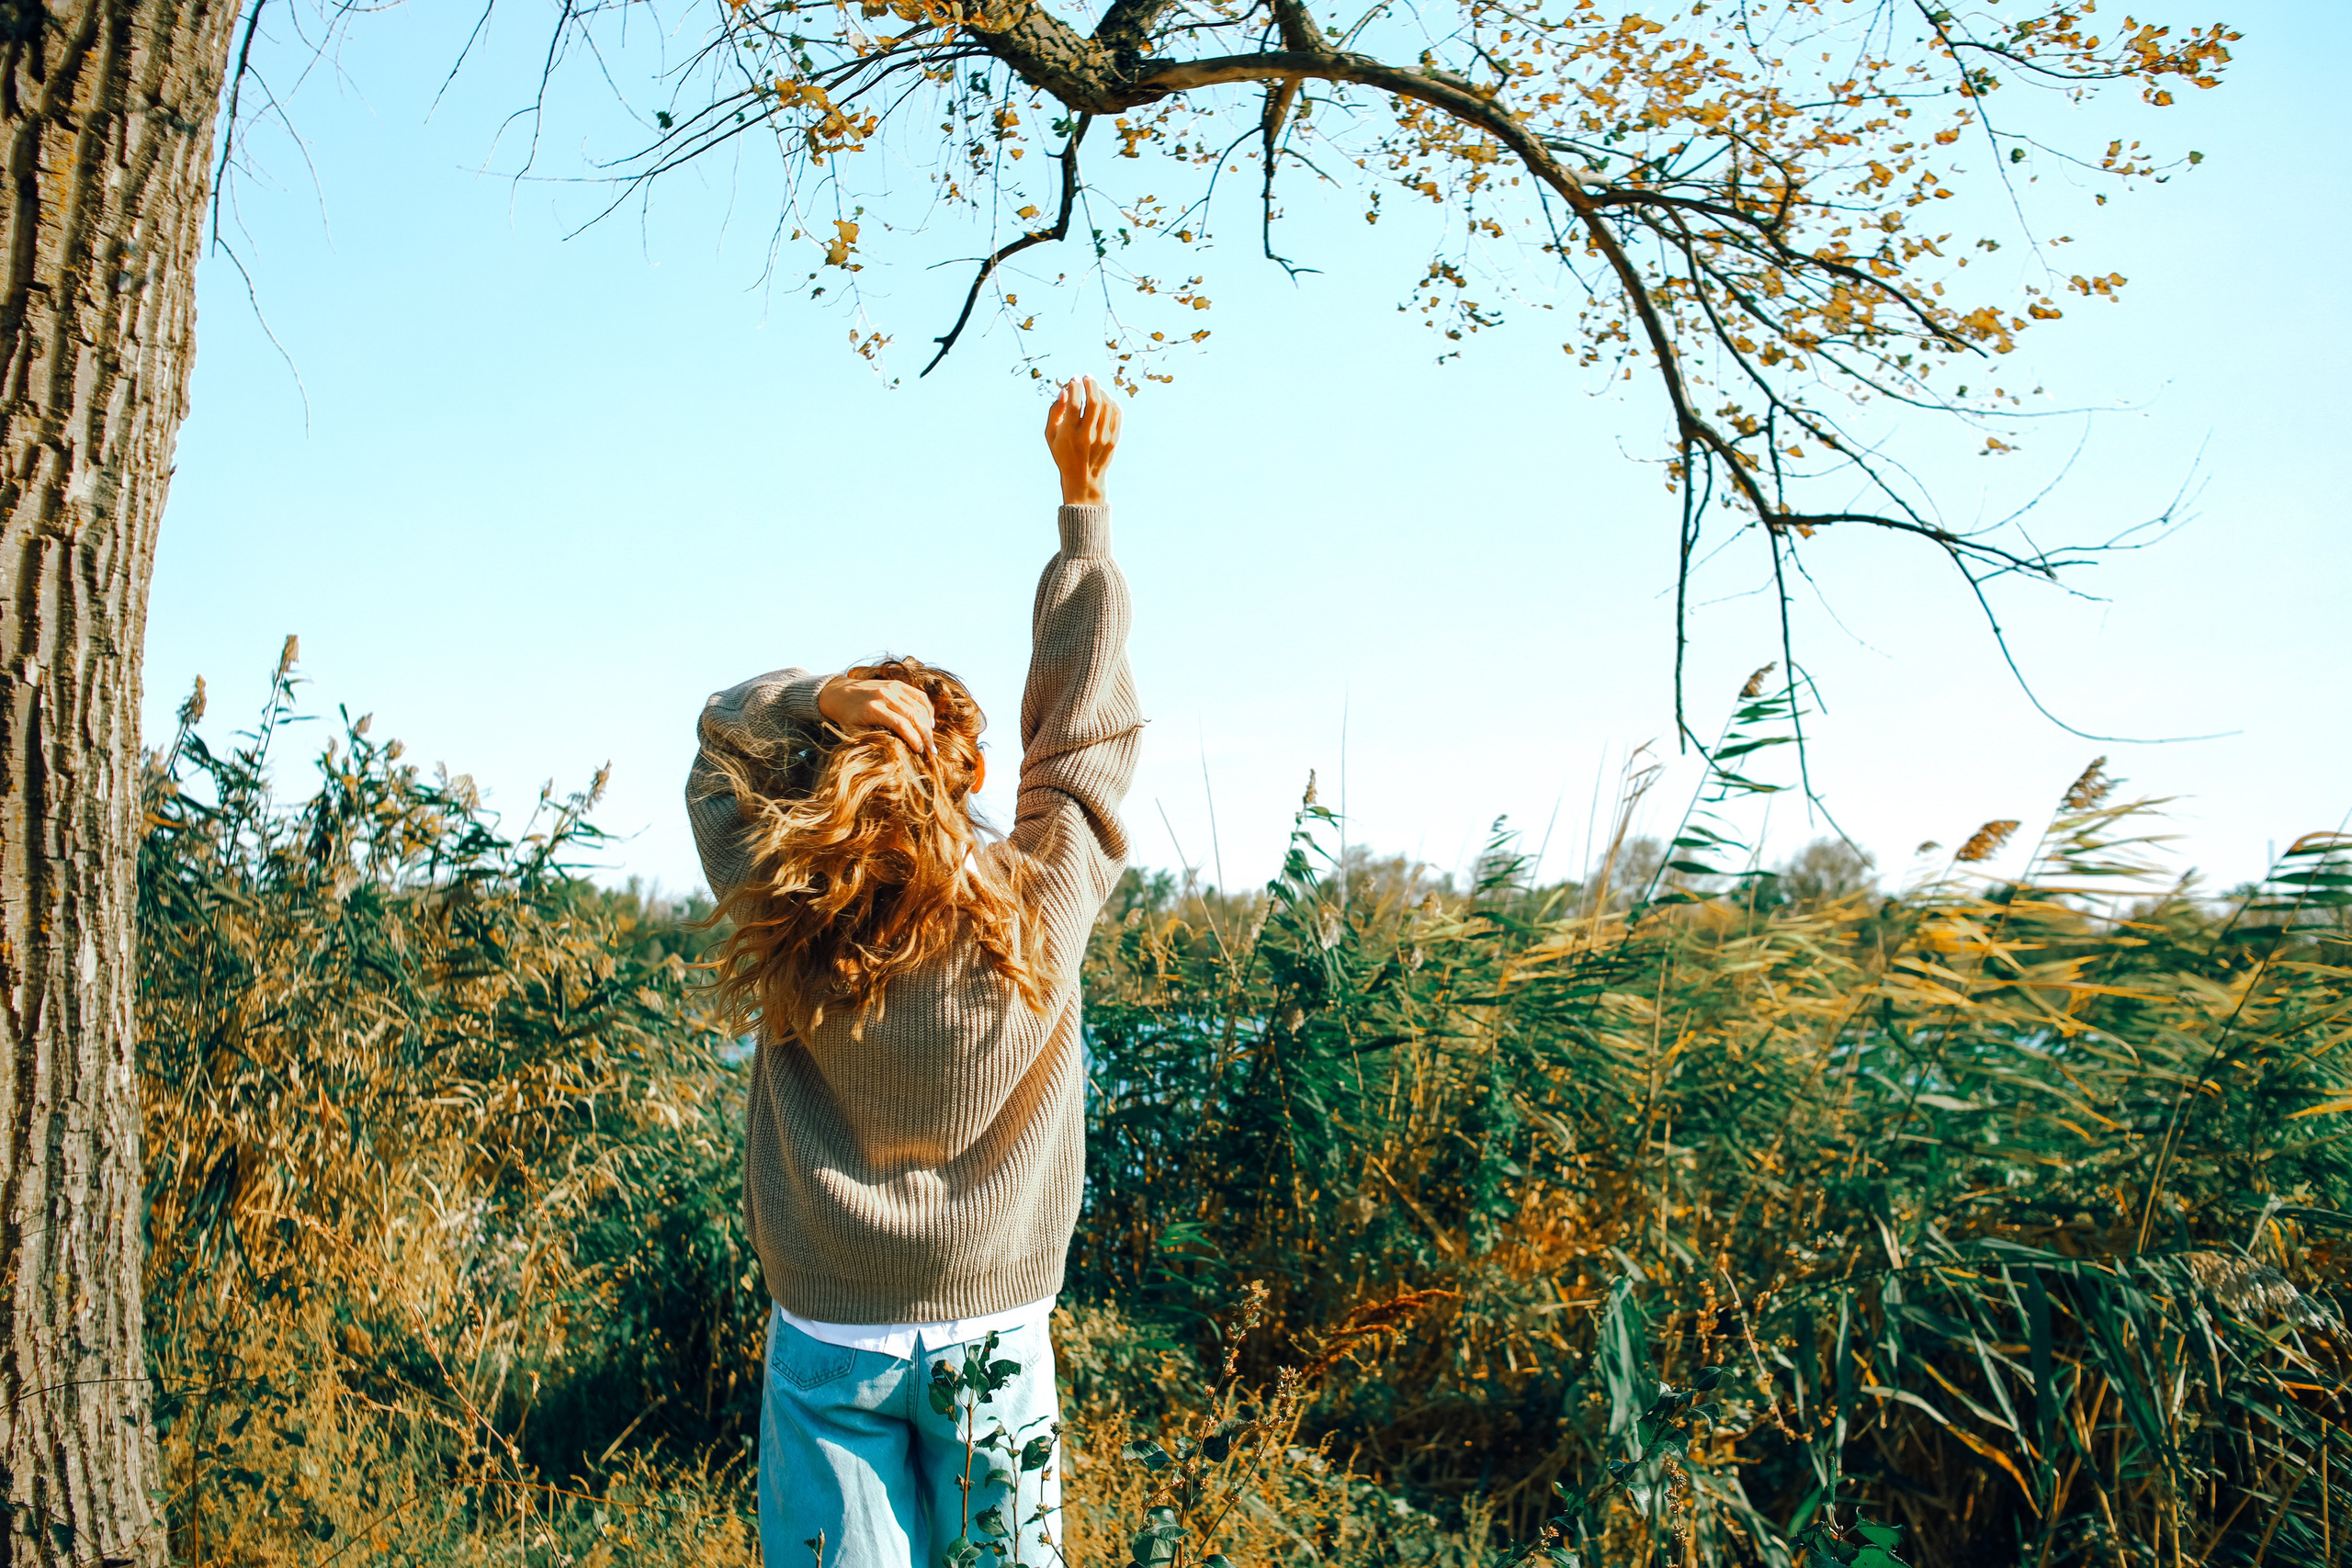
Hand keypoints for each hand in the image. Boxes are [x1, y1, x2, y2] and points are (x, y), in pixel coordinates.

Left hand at [817, 676, 935, 753]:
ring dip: (928, 723)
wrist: (836, 693)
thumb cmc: (845, 717)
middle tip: (932, 750)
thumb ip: (871, 740)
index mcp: (873, 709)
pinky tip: (929, 721)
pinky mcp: (896, 683)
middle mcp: (884, 695)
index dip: (914, 739)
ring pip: (919, 705)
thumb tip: (892, 755)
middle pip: (914, 715)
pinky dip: (927, 708)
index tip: (920, 751)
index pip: (901, 725)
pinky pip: (918, 695)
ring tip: (931, 739)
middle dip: (925, 734)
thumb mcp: (853, 732)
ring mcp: (892, 687)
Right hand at [1045, 376, 1121, 505]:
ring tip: (1095, 387)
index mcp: (1069, 433)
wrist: (1083, 479)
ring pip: (1107, 405)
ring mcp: (1103, 438)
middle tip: (1087, 377)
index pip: (1074, 403)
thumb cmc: (1063, 453)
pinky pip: (1116, 414)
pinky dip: (1111, 402)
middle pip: (1094, 401)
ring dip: (1101, 391)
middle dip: (1091, 384)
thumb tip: (1064, 390)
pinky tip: (1105, 398)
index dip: (1074, 386)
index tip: (1073, 379)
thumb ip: (1054, 411)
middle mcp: (1088, 435)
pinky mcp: (1114, 440)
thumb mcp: (1050, 435)